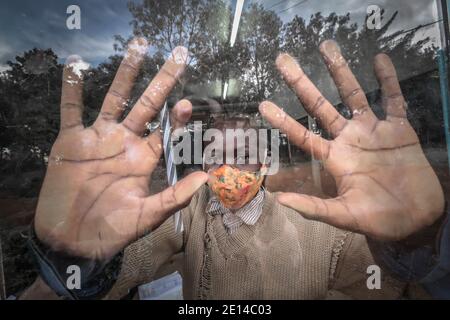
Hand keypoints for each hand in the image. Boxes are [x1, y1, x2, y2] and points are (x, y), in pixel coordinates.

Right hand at [34, 38, 206, 259]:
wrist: (73, 240)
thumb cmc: (112, 231)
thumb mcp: (147, 216)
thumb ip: (174, 197)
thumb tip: (205, 178)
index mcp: (144, 159)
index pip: (167, 132)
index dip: (179, 118)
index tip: (189, 103)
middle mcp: (125, 143)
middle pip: (147, 105)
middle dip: (163, 82)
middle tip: (180, 56)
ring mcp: (99, 139)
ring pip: (114, 99)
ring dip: (125, 74)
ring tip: (139, 46)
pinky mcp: (71, 141)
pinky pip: (71, 111)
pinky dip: (71, 90)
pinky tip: (73, 66)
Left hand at [260, 40, 444, 240]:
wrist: (417, 219)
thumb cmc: (378, 220)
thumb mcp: (344, 216)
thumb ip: (314, 207)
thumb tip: (279, 201)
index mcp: (334, 159)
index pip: (302, 135)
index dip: (283, 121)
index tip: (262, 104)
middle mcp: (349, 140)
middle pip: (320, 106)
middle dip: (301, 84)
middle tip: (282, 60)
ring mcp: (374, 132)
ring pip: (354, 95)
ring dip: (340, 71)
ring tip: (325, 45)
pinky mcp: (400, 129)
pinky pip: (394, 99)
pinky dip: (388, 80)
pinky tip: (379, 60)